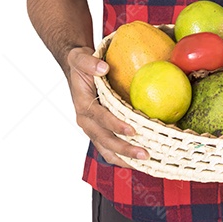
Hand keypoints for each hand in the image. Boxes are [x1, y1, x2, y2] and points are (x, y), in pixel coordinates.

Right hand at [66, 46, 147, 166]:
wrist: (75, 71)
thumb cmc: (80, 65)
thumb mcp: (80, 58)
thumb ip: (89, 63)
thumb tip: (104, 68)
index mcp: (83, 106)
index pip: (100, 118)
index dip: (115, 125)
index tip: (132, 130)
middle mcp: (87, 122)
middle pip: (105, 140)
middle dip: (124, 149)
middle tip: (145, 154)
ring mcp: (93, 129)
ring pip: (108, 149)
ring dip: (126, 158)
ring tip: (146, 163)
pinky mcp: (100, 132)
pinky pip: (110, 149)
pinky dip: (124, 157)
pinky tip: (141, 161)